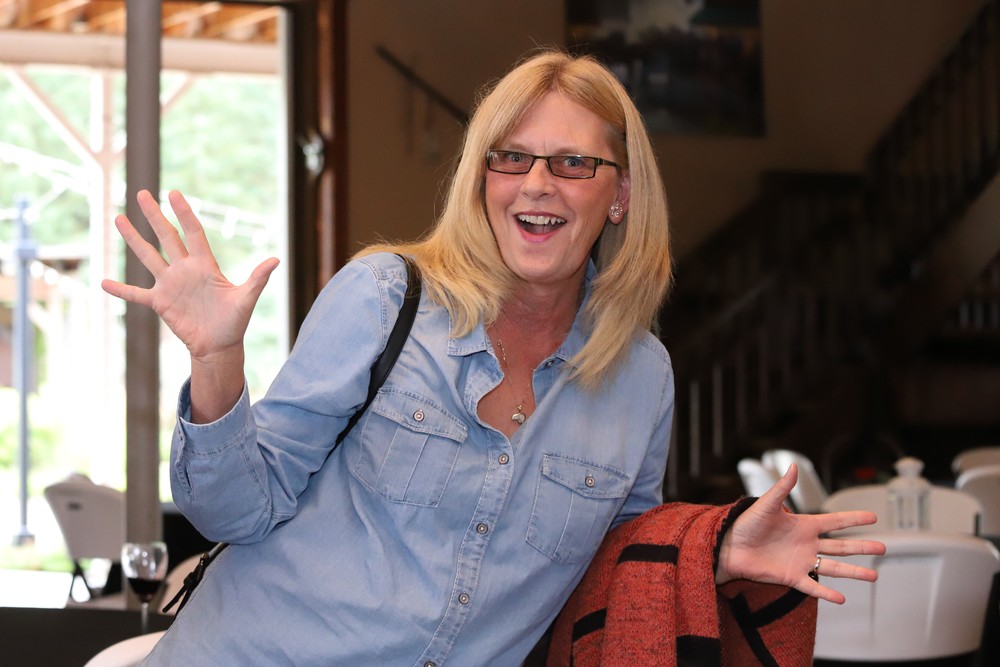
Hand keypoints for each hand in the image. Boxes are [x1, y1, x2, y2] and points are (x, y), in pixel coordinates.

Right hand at [101, 189, 278, 361]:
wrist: (219, 346)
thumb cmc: (235, 322)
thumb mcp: (246, 299)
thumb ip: (257, 279)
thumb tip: (275, 260)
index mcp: (205, 265)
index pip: (193, 232)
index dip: (185, 213)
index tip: (174, 193)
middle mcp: (185, 270)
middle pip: (167, 237)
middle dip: (155, 216)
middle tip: (142, 193)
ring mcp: (170, 285)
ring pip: (148, 257)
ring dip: (134, 240)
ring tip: (119, 219)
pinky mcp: (160, 303)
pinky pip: (137, 294)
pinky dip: (121, 290)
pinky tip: (103, 282)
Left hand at [716, 464, 885, 603]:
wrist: (728, 547)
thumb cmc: (745, 524)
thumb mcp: (765, 505)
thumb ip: (782, 488)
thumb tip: (792, 466)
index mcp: (803, 525)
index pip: (835, 521)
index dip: (854, 519)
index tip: (873, 517)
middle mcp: (806, 544)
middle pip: (841, 546)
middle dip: (862, 547)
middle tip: (883, 548)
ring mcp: (801, 561)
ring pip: (833, 568)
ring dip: (853, 572)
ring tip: (873, 577)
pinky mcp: (790, 577)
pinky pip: (812, 586)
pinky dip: (826, 593)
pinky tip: (842, 599)